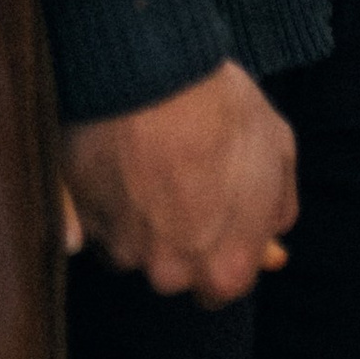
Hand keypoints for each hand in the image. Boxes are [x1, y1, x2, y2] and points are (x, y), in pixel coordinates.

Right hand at [62, 63, 298, 304]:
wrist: (152, 70)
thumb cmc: (221, 109)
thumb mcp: (278, 150)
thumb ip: (277, 206)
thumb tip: (270, 234)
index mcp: (224, 268)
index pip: (219, 288)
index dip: (218, 252)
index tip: (212, 219)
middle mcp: (172, 272)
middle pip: (172, 271)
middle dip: (175, 239)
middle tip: (177, 184)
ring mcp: (122, 248)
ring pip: (130, 247)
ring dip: (136, 221)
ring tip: (144, 165)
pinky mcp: (82, 219)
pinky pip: (95, 222)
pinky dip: (104, 201)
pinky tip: (117, 161)